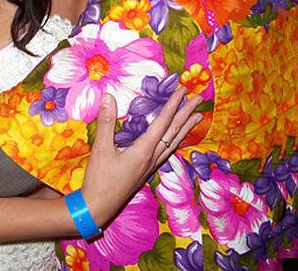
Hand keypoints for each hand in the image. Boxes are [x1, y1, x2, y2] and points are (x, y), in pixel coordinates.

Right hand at [81, 87, 201, 227]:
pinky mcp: (146, 170)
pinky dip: (176, 140)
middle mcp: (152, 158)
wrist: (97, 207)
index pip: (163, 123)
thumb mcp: (100, 149)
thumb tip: (109, 97)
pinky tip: (176, 139)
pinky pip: (167, 151)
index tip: (182, 90)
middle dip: (186, 113)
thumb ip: (106, 122)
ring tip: (197, 117)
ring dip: (185, 128)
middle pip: (174, 132)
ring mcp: (150, 165)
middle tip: (199, 98)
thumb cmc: (99, 179)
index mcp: (144, 151)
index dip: (173, 104)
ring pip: (174, 143)